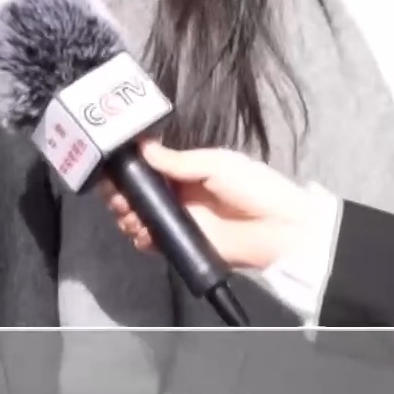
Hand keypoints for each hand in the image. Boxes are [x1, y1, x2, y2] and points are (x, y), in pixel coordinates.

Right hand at [100, 139, 325, 269]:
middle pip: (139, 196)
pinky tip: (142, 234)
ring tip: (130, 216)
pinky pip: (155, 243)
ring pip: (142, 219)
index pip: (149, 169)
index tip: (113, 172)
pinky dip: (142, 239)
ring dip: (129, 217)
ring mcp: (181, 222)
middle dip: (122, 196)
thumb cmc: (253, 187)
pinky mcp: (185, 245)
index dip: (129, 171)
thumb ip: (177, 161)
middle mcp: (180, 195)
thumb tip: (142, 148)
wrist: (279, 229)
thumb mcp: (215, 164)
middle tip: (118, 199)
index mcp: (187, 171)